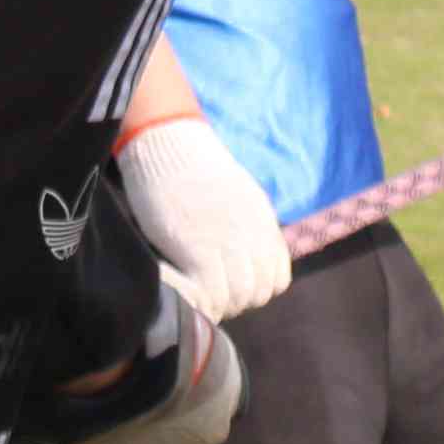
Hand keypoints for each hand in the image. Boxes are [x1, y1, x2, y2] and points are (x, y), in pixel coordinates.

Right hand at [118, 112, 293, 320]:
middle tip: (203, 289)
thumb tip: (242, 256)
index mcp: (263, 222)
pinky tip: (177, 283)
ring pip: (236, 299)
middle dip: (233, 300)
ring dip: (212, 303)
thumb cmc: (188, 163)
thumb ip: (246, 225)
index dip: (253, 288)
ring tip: (188, 288)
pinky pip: (209, 297)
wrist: (166, 140)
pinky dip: (194, 300)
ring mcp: (229, 244)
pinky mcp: (199, 251)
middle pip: (257, 293)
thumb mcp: (235, 193)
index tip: (228, 283)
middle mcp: (253, 235)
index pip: (277, 279)